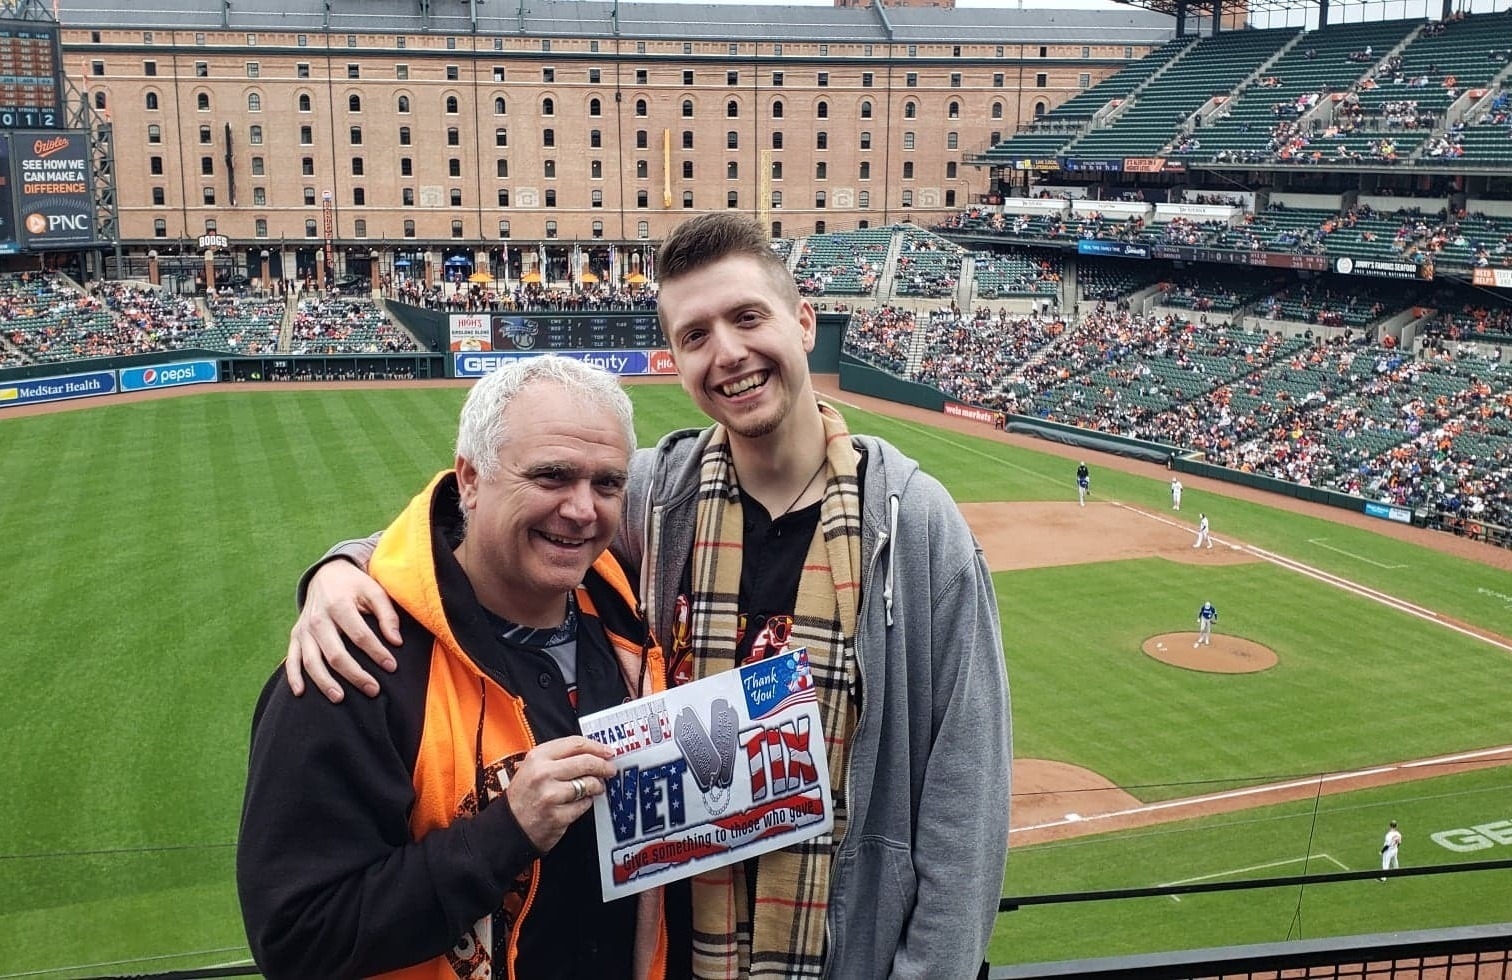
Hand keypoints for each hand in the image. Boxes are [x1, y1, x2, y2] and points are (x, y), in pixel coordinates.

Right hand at [285, 559, 401, 701]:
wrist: (326, 574)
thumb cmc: (355, 586)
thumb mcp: (374, 591)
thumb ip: (388, 615)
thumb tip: (396, 642)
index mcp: (339, 605)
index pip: (360, 635)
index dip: (377, 652)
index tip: (392, 667)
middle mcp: (318, 619)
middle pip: (335, 653)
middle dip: (355, 674)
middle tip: (373, 690)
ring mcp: (304, 629)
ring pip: (311, 661)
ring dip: (325, 682)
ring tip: (340, 698)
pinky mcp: (296, 635)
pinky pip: (291, 659)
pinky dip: (293, 676)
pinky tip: (300, 693)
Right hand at [505, 737, 617, 852]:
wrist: (509, 827)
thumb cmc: (523, 796)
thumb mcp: (533, 768)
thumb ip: (558, 757)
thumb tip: (592, 752)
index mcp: (538, 757)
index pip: (575, 744)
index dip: (596, 746)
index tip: (607, 751)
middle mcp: (543, 774)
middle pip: (586, 762)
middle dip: (603, 766)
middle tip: (610, 769)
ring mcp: (550, 795)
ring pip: (588, 784)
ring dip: (597, 786)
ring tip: (596, 788)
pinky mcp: (558, 816)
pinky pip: (584, 805)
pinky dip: (586, 803)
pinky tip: (580, 802)